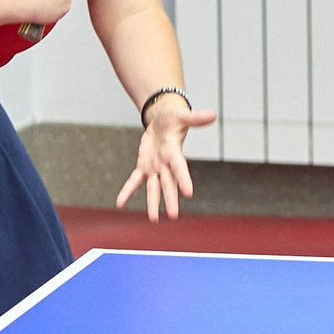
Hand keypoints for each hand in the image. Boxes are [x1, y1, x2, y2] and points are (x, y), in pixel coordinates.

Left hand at [117, 97, 218, 220]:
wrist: (163, 121)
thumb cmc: (174, 118)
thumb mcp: (182, 115)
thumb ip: (196, 118)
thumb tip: (214, 114)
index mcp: (174, 152)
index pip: (180, 167)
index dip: (184, 179)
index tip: (189, 193)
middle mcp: (165, 164)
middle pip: (168, 184)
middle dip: (170, 199)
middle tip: (173, 216)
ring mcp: (155, 167)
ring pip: (154, 188)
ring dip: (153, 203)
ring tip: (154, 219)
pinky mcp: (144, 166)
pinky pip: (135, 180)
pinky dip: (127, 191)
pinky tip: (120, 203)